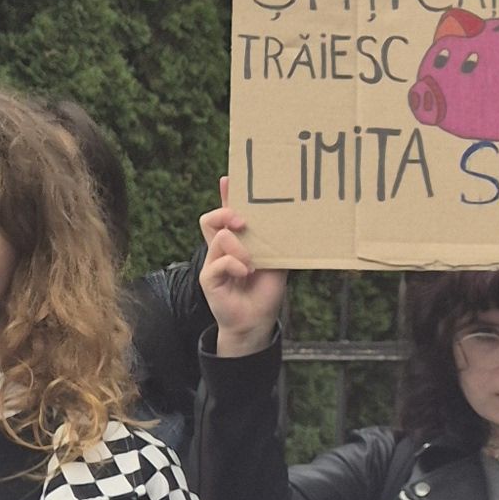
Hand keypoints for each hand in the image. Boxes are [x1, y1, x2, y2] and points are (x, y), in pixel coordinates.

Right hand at [197, 176, 286, 356]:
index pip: (226, 215)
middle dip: (225, 213)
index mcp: (236, 242)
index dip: (226, 197)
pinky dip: (235, 264)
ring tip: (252, 263)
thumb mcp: (276, 260)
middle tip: (244, 221)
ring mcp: (213, 263)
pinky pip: (218, 262)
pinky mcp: (209, 278)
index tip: (229, 179)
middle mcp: (221, 250)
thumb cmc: (265, 290)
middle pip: (210, 220)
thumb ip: (276, 242)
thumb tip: (289, 221)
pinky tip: (247, 272)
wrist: (257, 320)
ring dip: (238, 247)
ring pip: (218, 238)